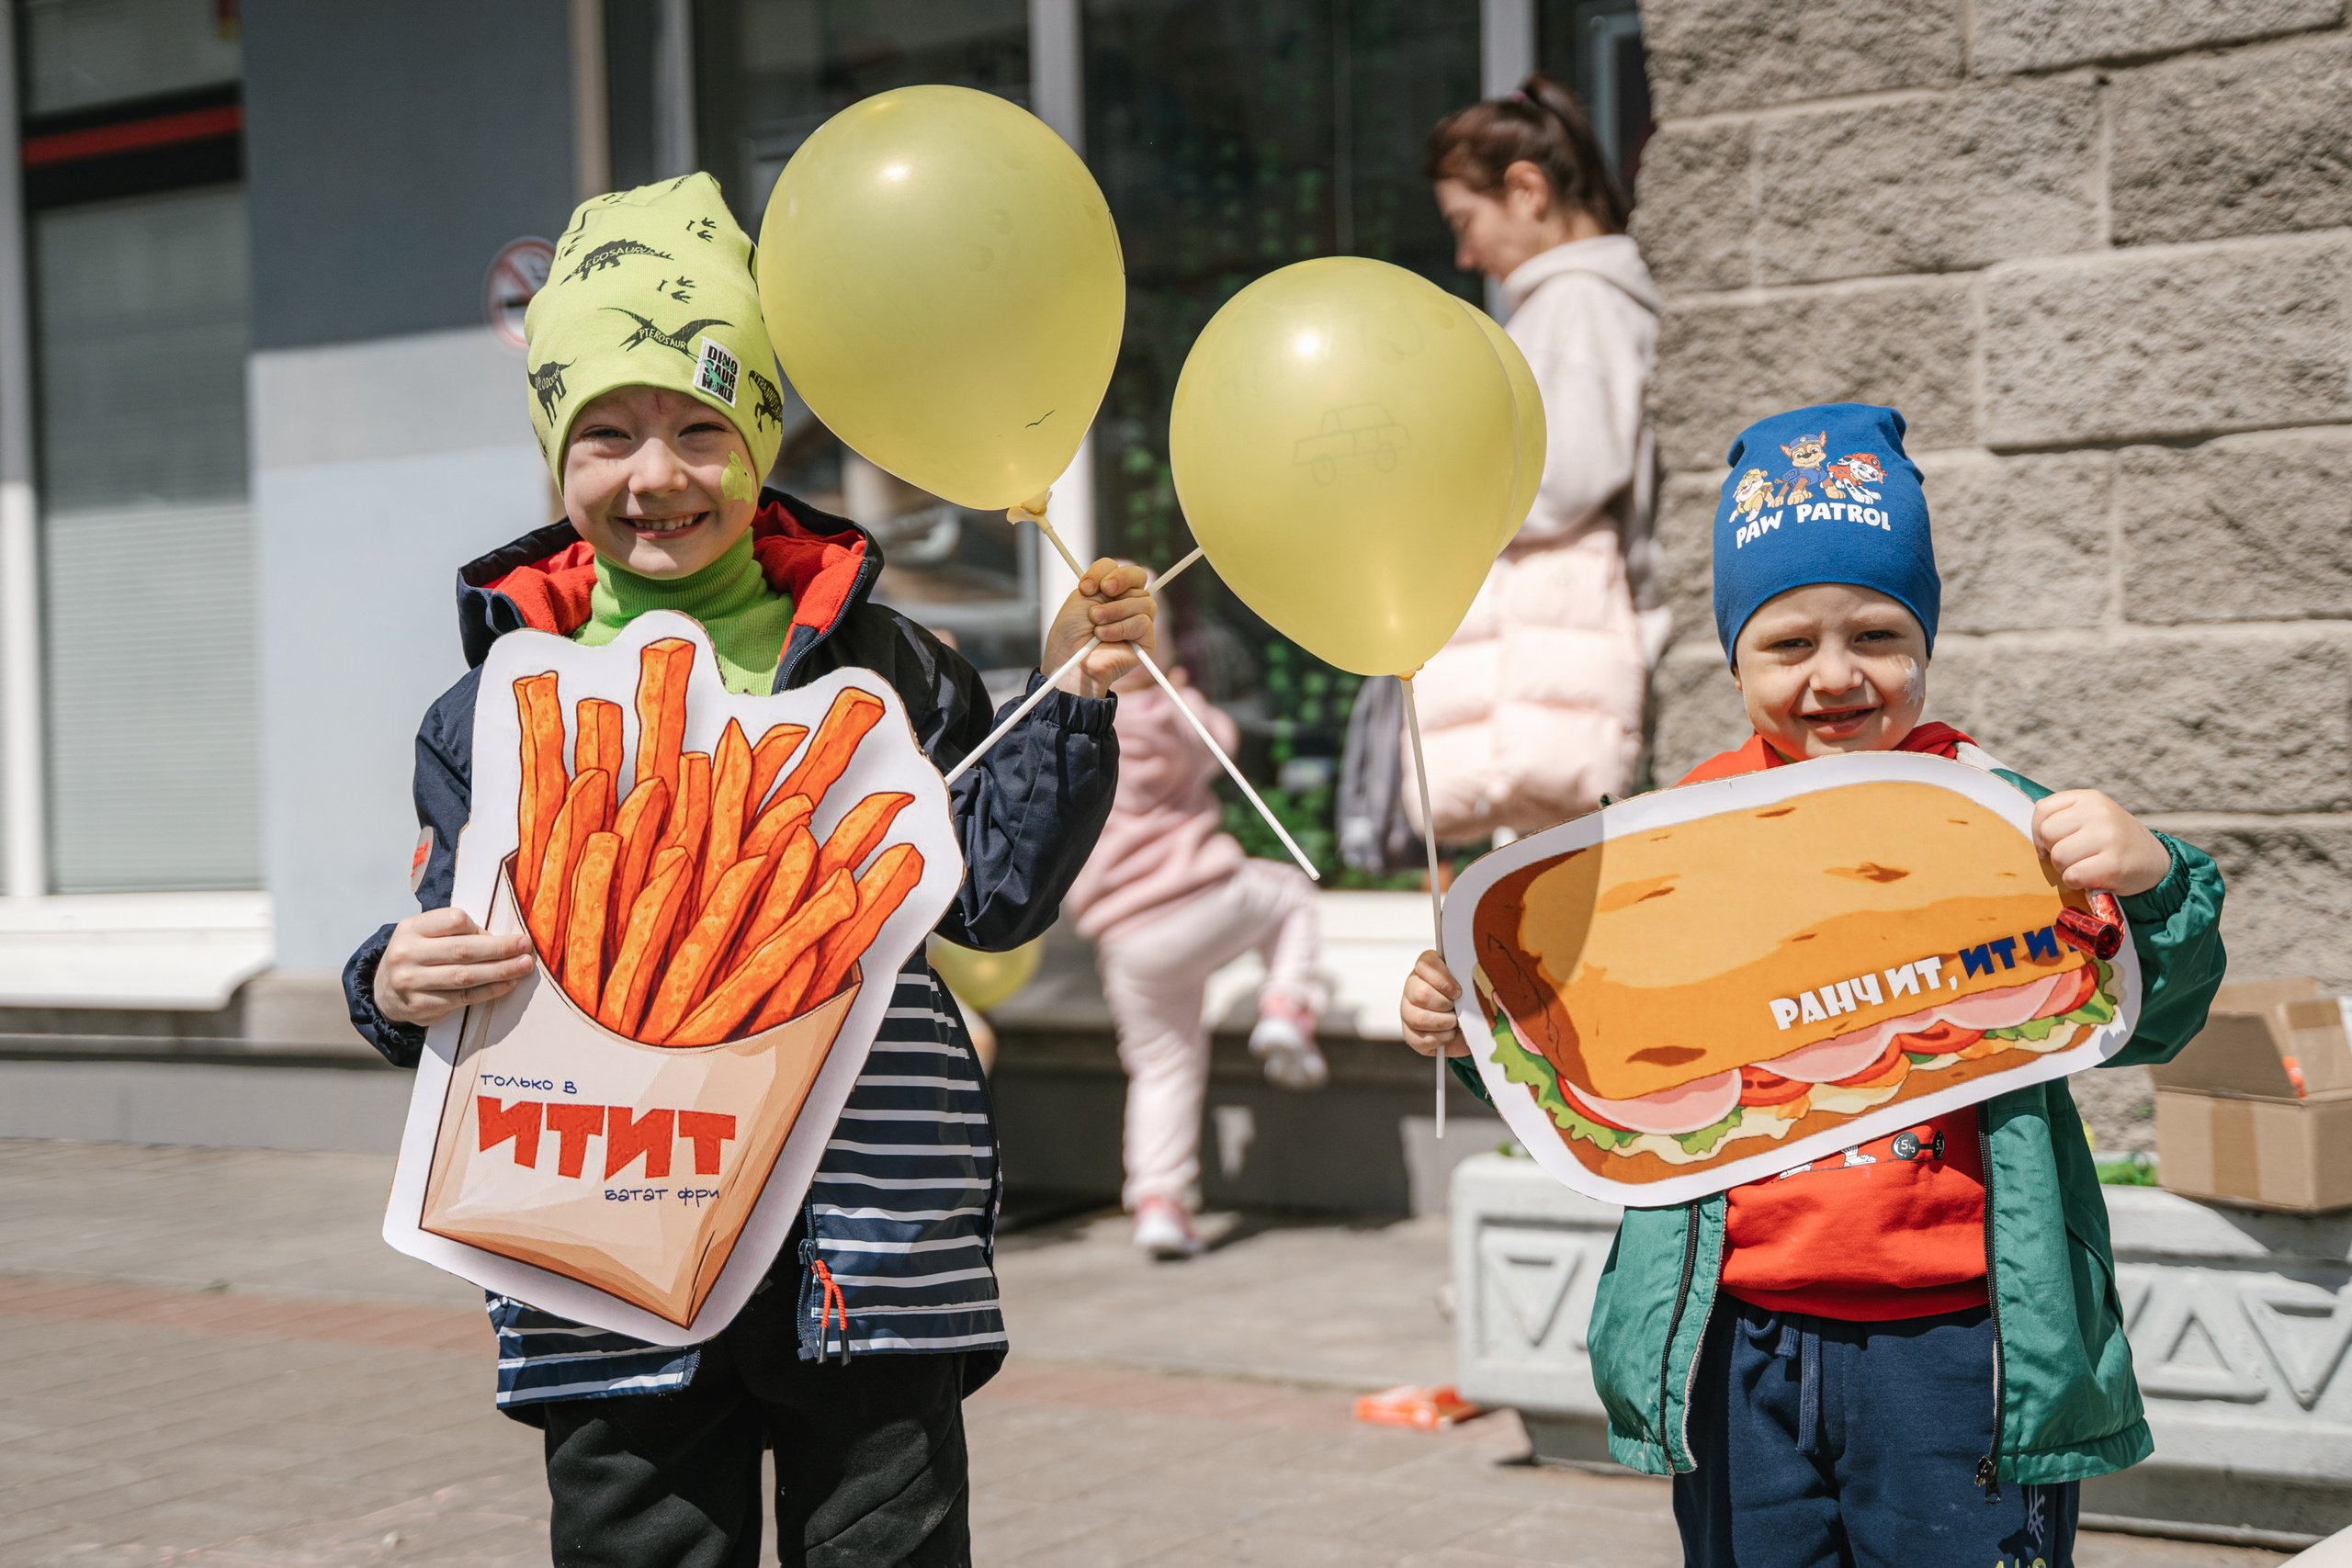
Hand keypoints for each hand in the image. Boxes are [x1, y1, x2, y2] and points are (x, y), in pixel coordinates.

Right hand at [375, 907, 534, 1027]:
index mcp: (411, 928)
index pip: (454, 920)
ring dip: (501, 971)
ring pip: (465, 976)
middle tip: (526, 946)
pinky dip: (490, 991)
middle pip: (463, 950)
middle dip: (501, 948)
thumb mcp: (425, 934)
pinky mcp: (420, 1006)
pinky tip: (508, 984)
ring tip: (524, 966)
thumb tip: (500, 940)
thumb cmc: (417, 956)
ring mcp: (411, 982)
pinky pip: (463, 997)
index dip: (482, 927)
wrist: (384, 992)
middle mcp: (407, 954)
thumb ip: (455, 932)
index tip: (504, 932)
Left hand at [1042, 558, 1156, 697]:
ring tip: (1096, 625)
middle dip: (1118, 583)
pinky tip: (1104, 637)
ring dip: (1115, 611)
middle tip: (1101, 593)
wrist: (1070, 661)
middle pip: (1138, 577)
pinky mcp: (1145, 641)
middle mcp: (1127, 603)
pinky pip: (1143, 622)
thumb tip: (1116, 576)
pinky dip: (1121, 628)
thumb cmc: (1070, 634)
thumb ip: (1101, 580)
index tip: (1087, 586)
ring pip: (1144, 600)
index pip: (1121, 568)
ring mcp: (1137, 620)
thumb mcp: (1080, 598)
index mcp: (1111, 591)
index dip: (1106, 571)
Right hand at [1401, 949, 1469, 1058]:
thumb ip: (1469, 978)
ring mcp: (1408, 1009)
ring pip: (1417, 1018)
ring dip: (1442, 1023)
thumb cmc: (1471, 1003)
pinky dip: (1438, 1040)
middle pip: (1420, 993)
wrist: (1471, 1028)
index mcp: (1429, 968)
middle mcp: (1414, 985)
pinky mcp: (1409, 1033)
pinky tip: (1447, 1034)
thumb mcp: (1473, 987)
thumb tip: (1471, 980)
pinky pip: (1417, 1039)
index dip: (1442, 980)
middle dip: (1444, 1005)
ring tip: (1454, 1023)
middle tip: (1456, 1008)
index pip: (1426, 964)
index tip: (1457, 992)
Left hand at [2032, 789, 2170, 897]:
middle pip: (2047, 833)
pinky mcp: (2114, 863)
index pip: (2042, 809)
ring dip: (2066, 869)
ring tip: (2086, 867)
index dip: (2039, 831)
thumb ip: (2062, 818)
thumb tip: (2030, 835)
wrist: (2157, 863)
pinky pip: (2073, 876)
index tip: (2052, 843)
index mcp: (2090, 797)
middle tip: (2075, 858)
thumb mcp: (2091, 818)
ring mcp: (2109, 836)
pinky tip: (2094, 878)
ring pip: (2058, 856)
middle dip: (2054, 851)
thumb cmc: (2112, 842)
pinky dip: (2077, 882)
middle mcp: (2100, 812)